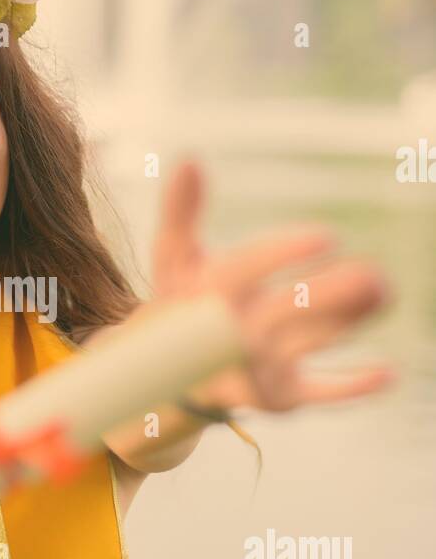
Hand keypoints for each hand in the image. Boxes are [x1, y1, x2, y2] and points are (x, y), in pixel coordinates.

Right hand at [147, 160, 394, 412]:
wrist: (169, 374)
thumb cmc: (182, 300)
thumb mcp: (173, 258)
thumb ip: (181, 211)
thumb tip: (189, 160)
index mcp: (202, 299)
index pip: (242, 274)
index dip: (281, 254)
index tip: (326, 236)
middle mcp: (228, 339)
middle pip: (285, 316)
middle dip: (332, 296)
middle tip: (373, 275)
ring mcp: (254, 372)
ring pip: (308, 346)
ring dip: (350, 322)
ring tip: (382, 291)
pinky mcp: (276, 399)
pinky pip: (315, 395)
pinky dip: (350, 387)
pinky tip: (388, 373)